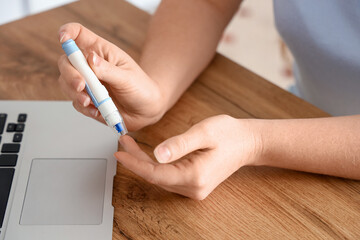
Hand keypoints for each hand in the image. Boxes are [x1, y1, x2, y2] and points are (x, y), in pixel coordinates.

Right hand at [57, 23, 164, 130]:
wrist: (147, 110)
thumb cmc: (141, 88)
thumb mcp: (128, 78)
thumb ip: (108, 70)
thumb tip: (90, 59)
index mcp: (101, 52)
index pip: (79, 34)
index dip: (68, 32)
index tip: (63, 39)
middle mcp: (91, 66)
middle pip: (66, 62)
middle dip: (70, 74)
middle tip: (81, 85)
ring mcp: (88, 83)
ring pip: (66, 83)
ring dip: (75, 93)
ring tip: (90, 102)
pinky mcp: (87, 100)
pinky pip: (76, 102)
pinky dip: (84, 108)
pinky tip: (97, 111)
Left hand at [115, 115, 262, 199]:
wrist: (247, 142)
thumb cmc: (229, 135)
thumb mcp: (204, 132)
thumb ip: (180, 144)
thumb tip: (156, 154)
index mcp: (195, 176)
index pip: (155, 173)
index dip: (134, 163)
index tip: (120, 152)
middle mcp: (194, 188)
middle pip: (155, 177)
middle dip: (136, 160)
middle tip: (124, 142)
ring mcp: (195, 189)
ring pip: (161, 178)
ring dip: (144, 163)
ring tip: (131, 146)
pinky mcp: (194, 184)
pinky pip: (169, 177)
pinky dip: (156, 166)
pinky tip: (148, 155)